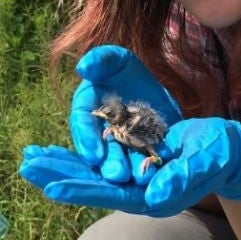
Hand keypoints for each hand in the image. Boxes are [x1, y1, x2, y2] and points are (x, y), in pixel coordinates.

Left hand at [19, 118, 240, 217]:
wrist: (227, 152)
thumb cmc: (221, 154)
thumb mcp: (207, 160)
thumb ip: (183, 177)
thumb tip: (155, 197)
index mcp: (154, 197)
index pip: (112, 194)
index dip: (83, 188)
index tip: (52, 184)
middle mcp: (138, 193)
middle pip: (93, 186)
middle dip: (60, 175)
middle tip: (27, 165)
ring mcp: (134, 181)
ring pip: (91, 174)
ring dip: (62, 166)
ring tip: (31, 158)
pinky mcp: (133, 167)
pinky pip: (99, 163)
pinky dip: (77, 157)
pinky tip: (57, 152)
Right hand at [69, 46, 182, 180]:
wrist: (155, 88)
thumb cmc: (127, 72)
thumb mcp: (117, 61)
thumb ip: (101, 60)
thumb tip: (83, 67)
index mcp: (87, 111)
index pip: (83, 126)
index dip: (87, 140)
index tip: (94, 155)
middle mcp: (100, 134)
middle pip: (103, 151)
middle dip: (110, 163)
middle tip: (117, 175)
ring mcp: (122, 147)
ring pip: (124, 160)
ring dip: (130, 171)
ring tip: (138, 179)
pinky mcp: (142, 154)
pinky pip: (144, 162)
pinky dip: (148, 169)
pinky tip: (157, 176)